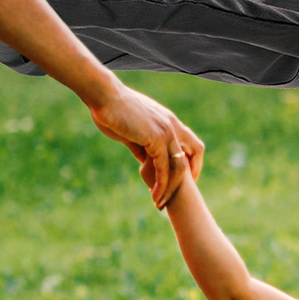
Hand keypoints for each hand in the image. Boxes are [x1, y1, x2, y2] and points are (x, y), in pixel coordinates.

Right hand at [87, 79, 202, 207]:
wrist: (104, 96)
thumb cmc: (112, 110)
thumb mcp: (131, 131)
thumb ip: (142, 146)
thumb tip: (144, 162)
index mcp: (168, 120)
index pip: (191, 143)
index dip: (191, 161)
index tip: (184, 179)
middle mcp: (172, 125)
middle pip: (194, 153)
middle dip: (189, 177)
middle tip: (178, 195)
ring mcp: (166, 131)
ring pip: (179, 166)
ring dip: (171, 188)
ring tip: (160, 203)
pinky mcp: (156, 139)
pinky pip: (164, 168)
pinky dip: (161, 184)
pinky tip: (154, 195)